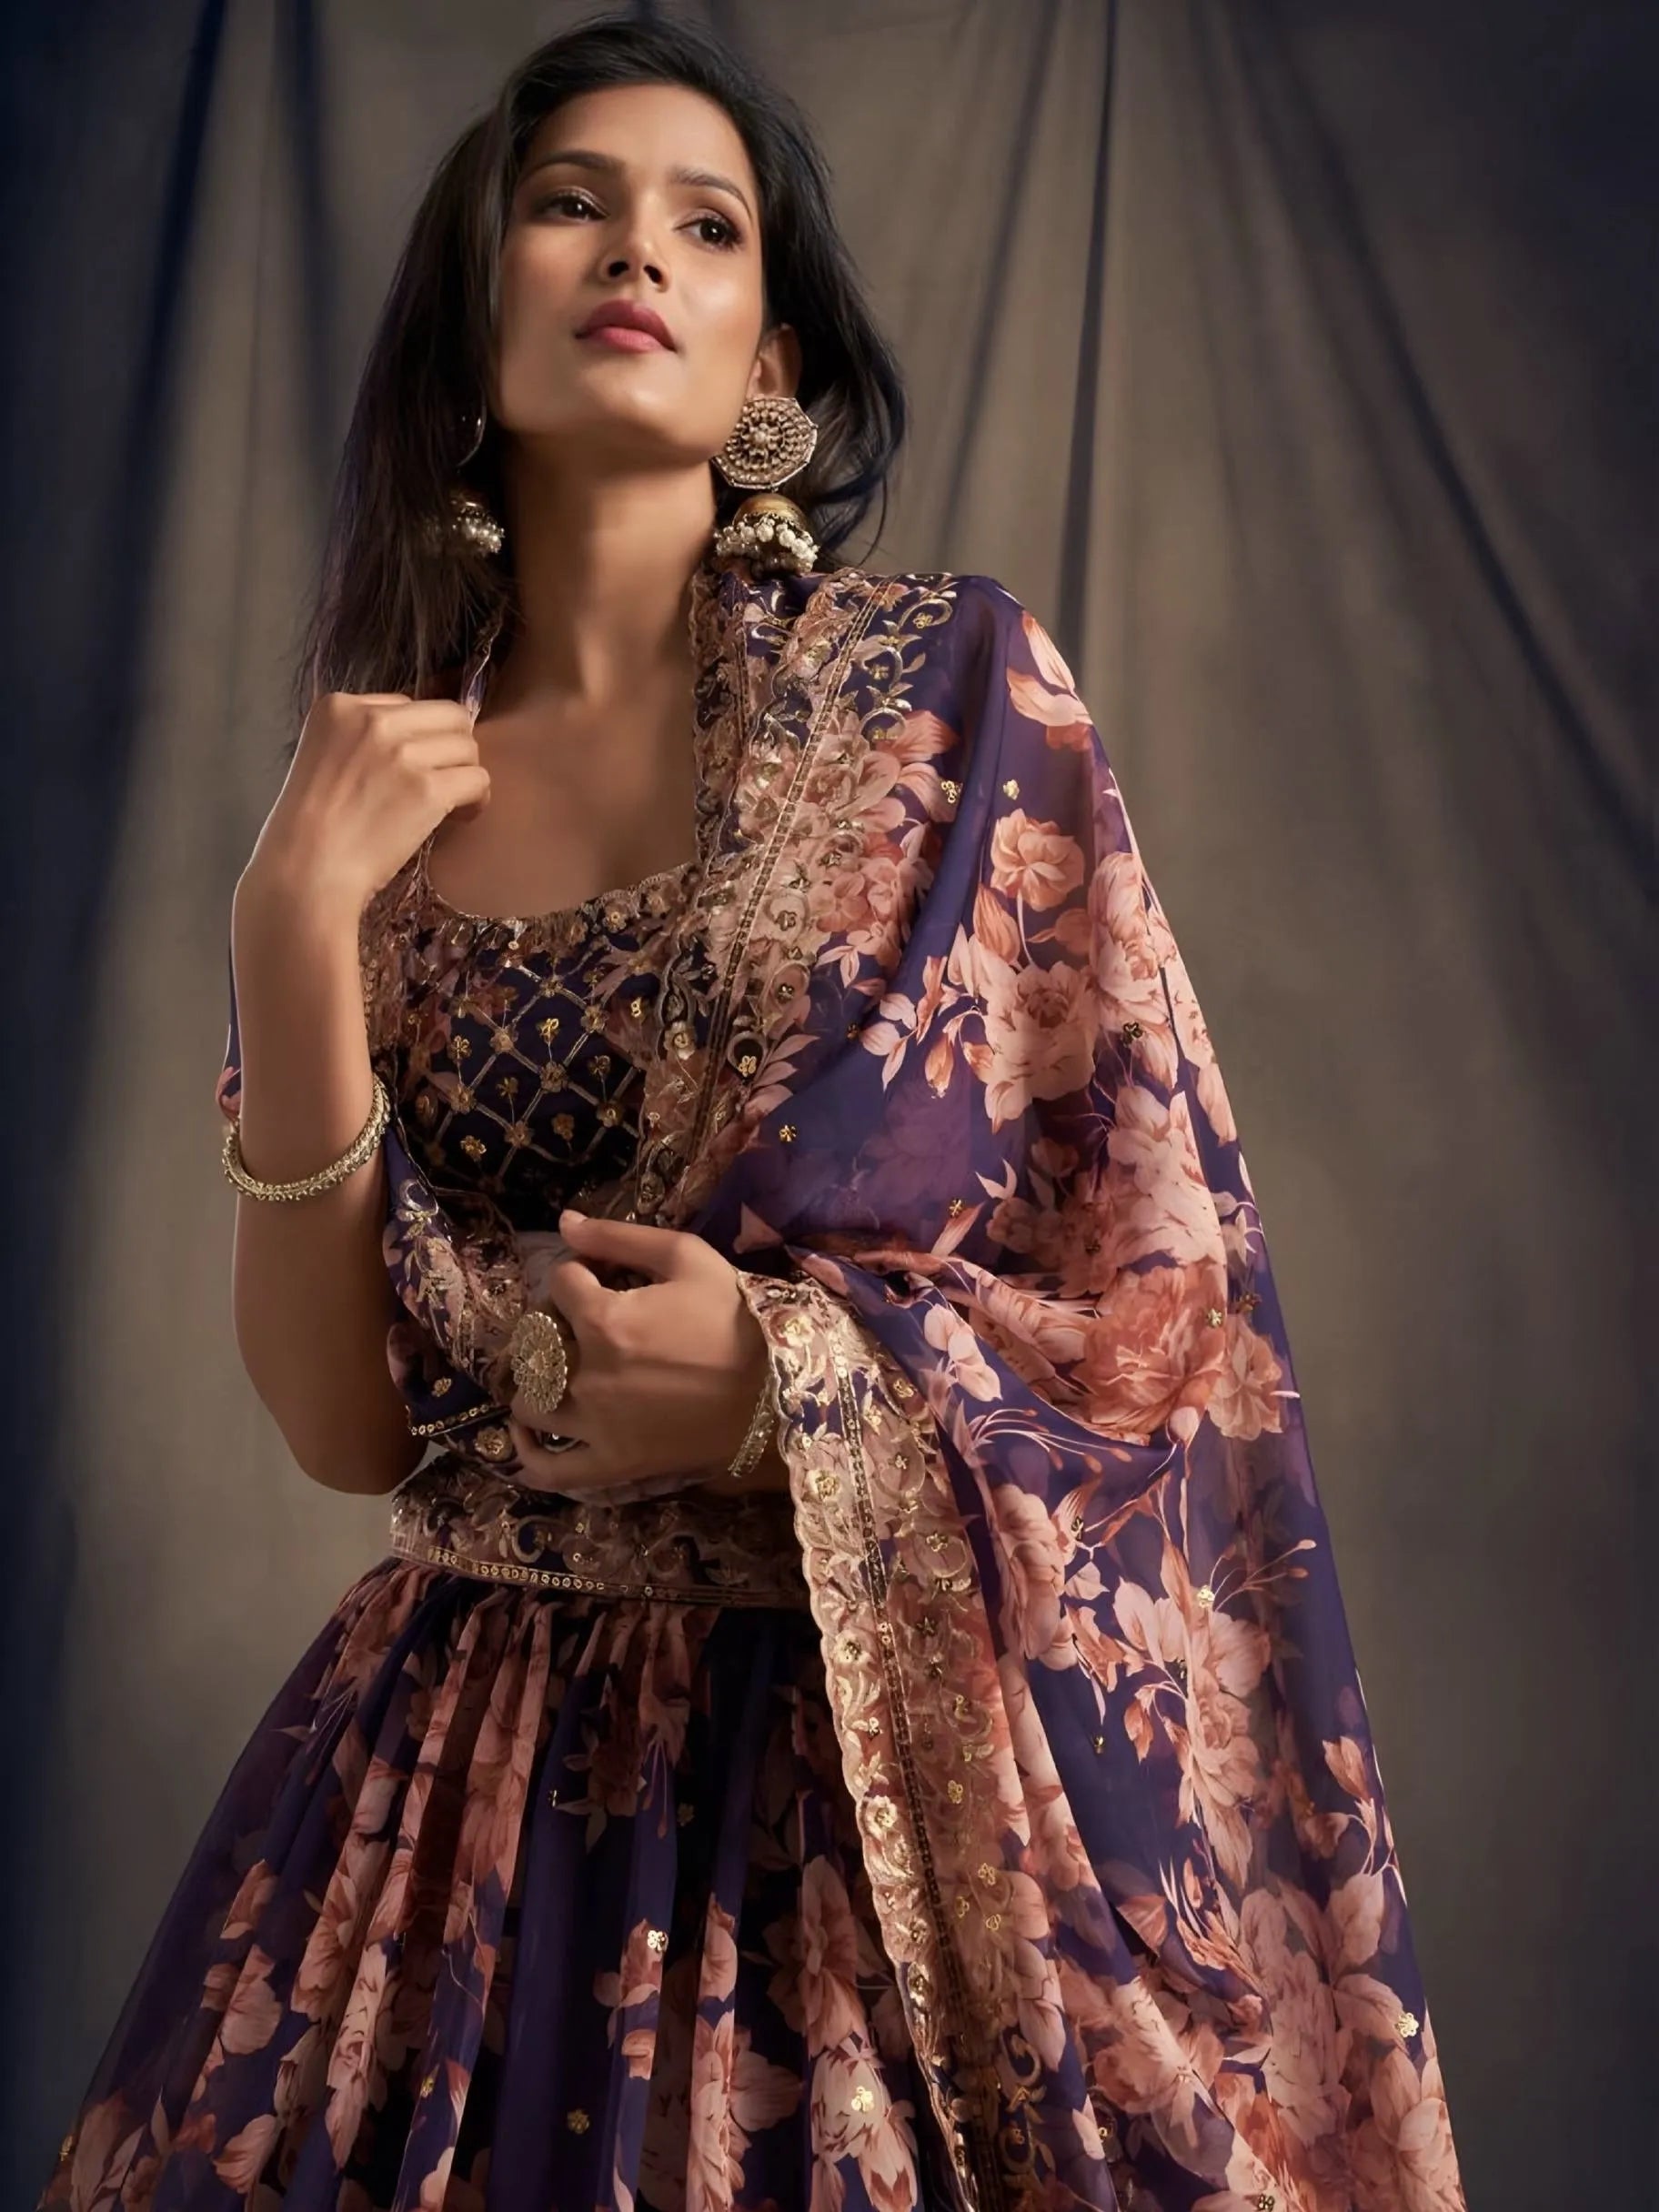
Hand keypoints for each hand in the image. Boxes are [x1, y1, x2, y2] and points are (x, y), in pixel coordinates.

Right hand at [241, 685, 490, 924]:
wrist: (307, 871)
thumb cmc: (305, 830)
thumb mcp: (320, 758)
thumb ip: (359, 741)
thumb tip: (417, 741)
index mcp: (338, 707)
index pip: (405, 704)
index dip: (416, 737)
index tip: (410, 768)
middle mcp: (372, 720)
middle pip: (446, 716)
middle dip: (451, 748)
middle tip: (443, 780)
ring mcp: (402, 753)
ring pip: (467, 747)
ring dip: (465, 774)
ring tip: (451, 803)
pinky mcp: (428, 789)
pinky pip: (478, 779)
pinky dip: (477, 800)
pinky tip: (461, 816)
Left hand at [503, 1210, 779, 1498]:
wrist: (781, 1389)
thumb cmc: (737, 1318)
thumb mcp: (688, 1258)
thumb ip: (619, 1237)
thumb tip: (564, 1222)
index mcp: (604, 1319)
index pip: (561, 1281)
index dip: (579, 1271)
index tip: (601, 1275)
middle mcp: (587, 1375)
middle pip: (537, 1340)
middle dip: (553, 1321)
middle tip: (584, 1320)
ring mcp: (595, 1426)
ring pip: (532, 1401)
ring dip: (535, 1379)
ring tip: (557, 1369)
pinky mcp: (611, 1465)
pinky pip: (550, 1469)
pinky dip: (527, 1453)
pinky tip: (525, 1432)